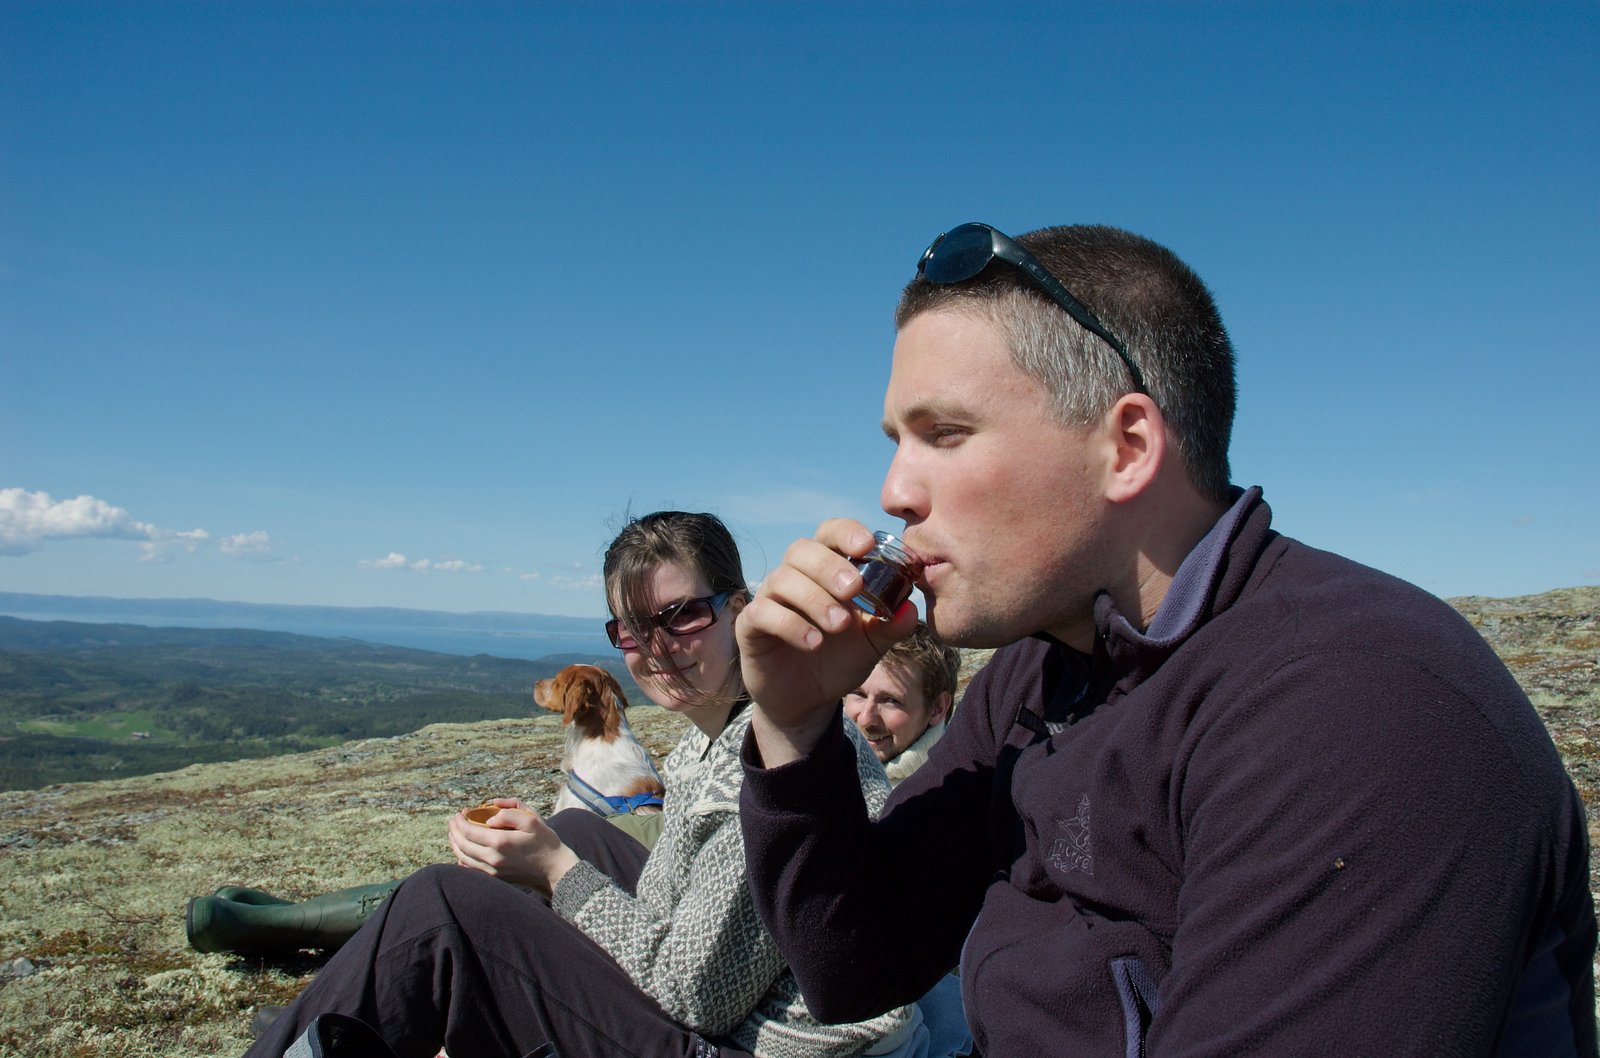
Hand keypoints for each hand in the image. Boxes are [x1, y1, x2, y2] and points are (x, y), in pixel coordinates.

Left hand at [447, 797, 579, 895]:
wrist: (554, 869)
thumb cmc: (545, 841)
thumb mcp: (532, 820)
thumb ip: (509, 813)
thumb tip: (489, 817)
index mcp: (500, 842)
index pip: (469, 831)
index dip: (460, 821)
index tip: (459, 813)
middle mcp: (492, 858)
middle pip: (462, 845)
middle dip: (454, 831)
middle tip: (454, 821)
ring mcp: (492, 871)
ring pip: (463, 857)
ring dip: (455, 844)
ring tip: (455, 833)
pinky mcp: (495, 878)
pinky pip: (470, 869)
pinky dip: (462, 858)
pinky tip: (463, 850)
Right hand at [736, 518, 917, 765]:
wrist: (807, 700)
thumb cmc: (839, 660)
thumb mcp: (872, 645)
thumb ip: (890, 626)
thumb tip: (911, 609)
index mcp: (825, 570)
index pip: (830, 534)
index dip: (846, 533)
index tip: (867, 546)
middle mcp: (795, 577)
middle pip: (803, 550)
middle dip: (830, 566)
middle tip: (854, 589)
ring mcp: (770, 598)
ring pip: (783, 579)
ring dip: (814, 598)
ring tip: (839, 625)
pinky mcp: (751, 625)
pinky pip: (763, 612)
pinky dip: (791, 624)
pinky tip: (814, 643)